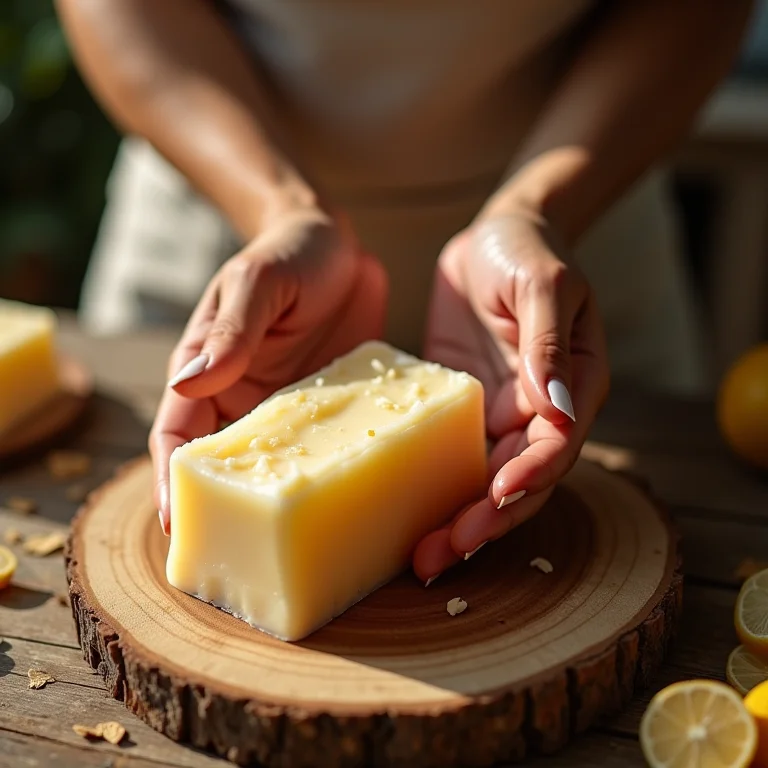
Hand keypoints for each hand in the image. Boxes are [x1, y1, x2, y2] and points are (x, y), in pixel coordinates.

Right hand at [150, 207, 387, 533]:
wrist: (341, 243)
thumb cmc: (289, 253)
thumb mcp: (259, 282)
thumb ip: (231, 329)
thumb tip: (189, 381)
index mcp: (208, 371)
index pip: (178, 437)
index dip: (174, 484)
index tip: (179, 528)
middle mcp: (244, 398)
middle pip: (227, 466)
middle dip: (230, 509)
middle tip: (242, 558)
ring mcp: (291, 408)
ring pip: (278, 465)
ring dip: (284, 500)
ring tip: (300, 544)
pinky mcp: (333, 406)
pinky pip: (329, 446)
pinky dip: (333, 472)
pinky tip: (354, 498)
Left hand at [413, 209, 608, 581]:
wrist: (491, 237)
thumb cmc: (527, 251)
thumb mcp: (543, 285)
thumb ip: (548, 342)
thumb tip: (553, 405)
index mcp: (573, 388)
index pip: (556, 447)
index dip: (529, 477)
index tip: (496, 496)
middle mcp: (537, 413)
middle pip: (518, 482)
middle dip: (486, 520)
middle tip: (442, 553)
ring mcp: (498, 416)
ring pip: (482, 482)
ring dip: (456, 521)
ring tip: (420, 558)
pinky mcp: (461, 410)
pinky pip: (448, 456)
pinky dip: (431, 489)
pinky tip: (401, 514)